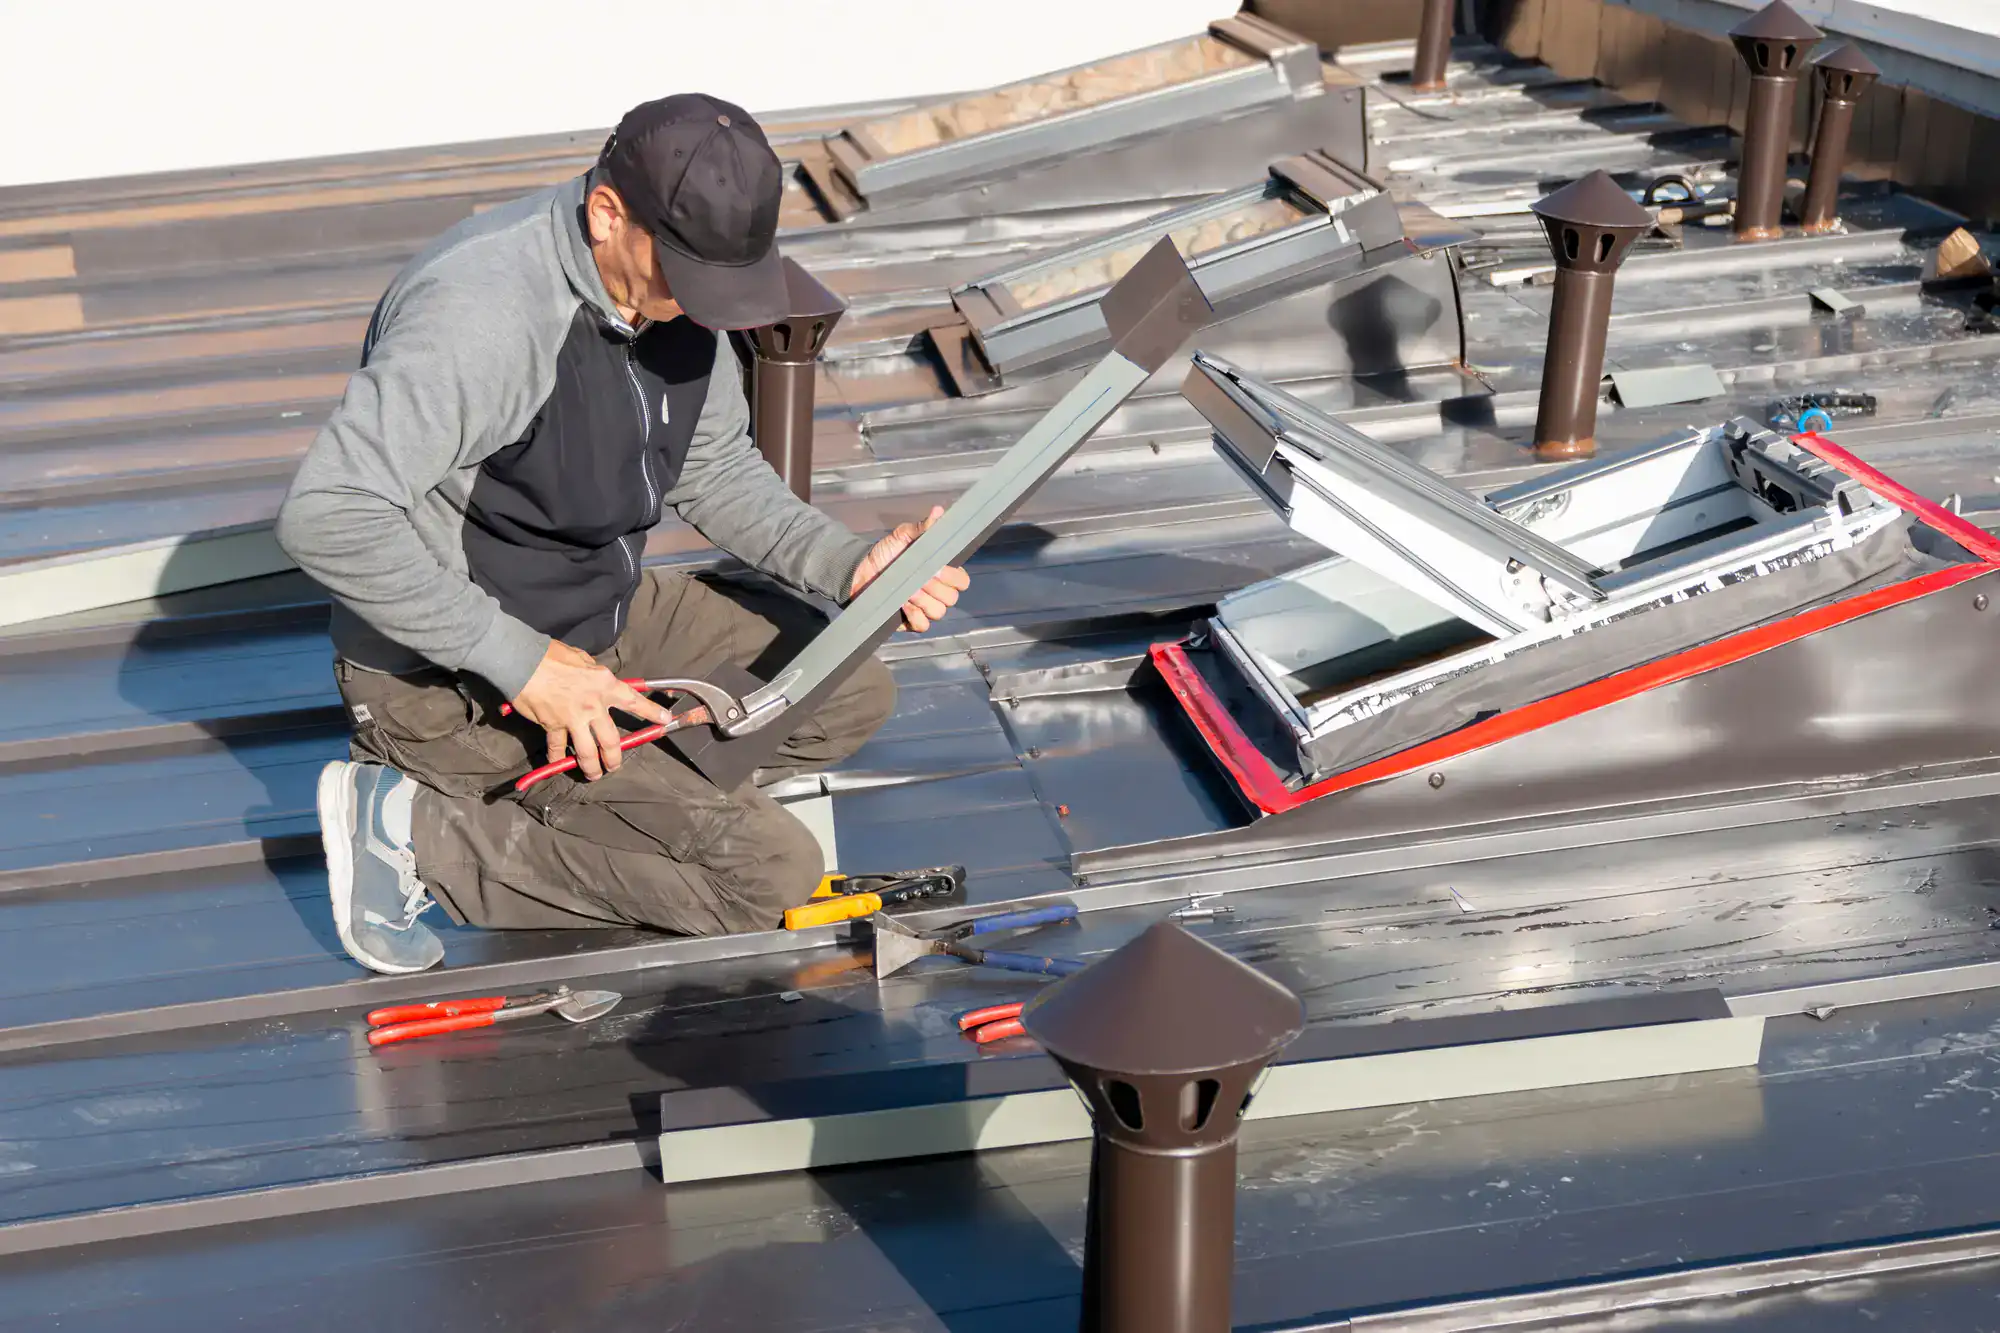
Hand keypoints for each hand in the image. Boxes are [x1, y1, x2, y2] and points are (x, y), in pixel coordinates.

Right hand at [508, 641, 671, 780]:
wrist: (522, 661)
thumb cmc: (551, 655)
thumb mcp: (582, 659)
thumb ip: (594, 673)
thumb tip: (598, 679)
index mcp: (605, 685)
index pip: (634, 701)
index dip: (651, 712)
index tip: (664, 720)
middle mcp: (593, 705)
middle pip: (611, 740)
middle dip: (615, 758)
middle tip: (615, 766)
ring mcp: (573, 718)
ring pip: (588, 752)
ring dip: (592, 767)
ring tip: (594, 774)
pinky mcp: (553, 725)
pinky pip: (557, 747)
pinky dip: (557, 758)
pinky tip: (557, 765)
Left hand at [850, 507, 971, 632]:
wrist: (861, 571)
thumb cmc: (886, 552)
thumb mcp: (903, 536)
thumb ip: (922, 527)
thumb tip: (938, 511)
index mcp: (941, 573)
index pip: (962, 581)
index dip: (953, 577)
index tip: (936, 568)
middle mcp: (937, 592)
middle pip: (952, 598)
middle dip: (936, 589)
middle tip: (919, 579)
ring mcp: (925, 608)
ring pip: (939, 612)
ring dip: (925, 602)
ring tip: (909, 591)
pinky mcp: (911, 622)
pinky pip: (923, 625)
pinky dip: (915, 615)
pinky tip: (903, 604)